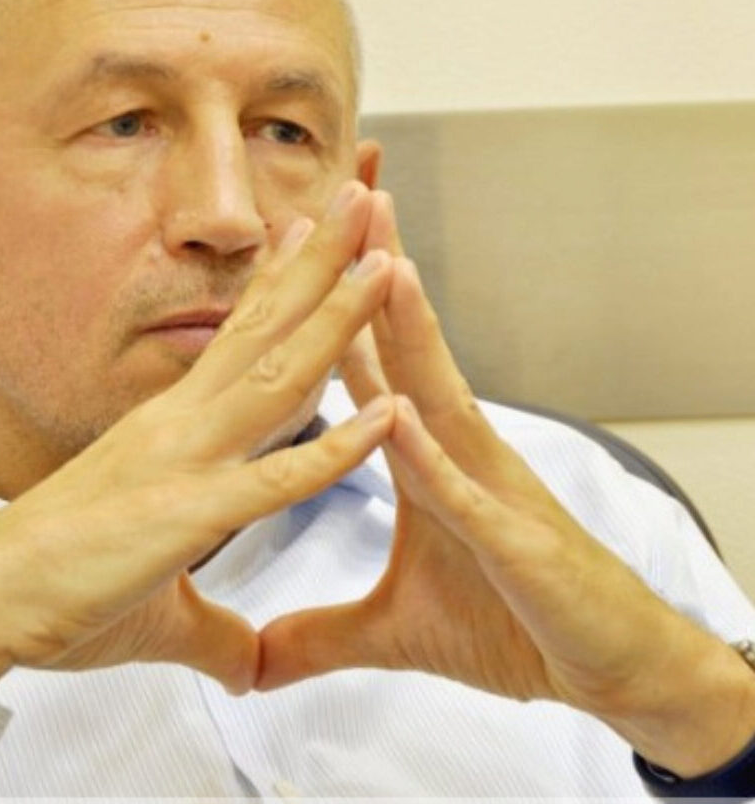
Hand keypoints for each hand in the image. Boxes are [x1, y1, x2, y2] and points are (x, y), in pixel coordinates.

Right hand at [0, 182, 399, 696]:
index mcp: (174, 428)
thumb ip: (217, 628)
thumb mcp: (162, 606)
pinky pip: (277, 478)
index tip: (314, 237)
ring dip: (336, 318)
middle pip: (267, 329)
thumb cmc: (59, 588)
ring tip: (383, 261)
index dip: (283, 286)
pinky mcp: (188, 514)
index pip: (240, 340)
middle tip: (357, 201)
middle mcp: (182, 424)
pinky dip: (335, 448)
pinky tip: (386, 414)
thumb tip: (251, 665)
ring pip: (277, 376)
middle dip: (319, 263)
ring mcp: (187, 460)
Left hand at [258, 193, 754, 776]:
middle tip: (345, 194)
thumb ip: (322, 630)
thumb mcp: (393, 630)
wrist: (604, 670)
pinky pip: (463, 496)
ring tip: (384, 260)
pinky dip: (430, 458)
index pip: (367, 365)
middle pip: (402, 348)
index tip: (299, 245)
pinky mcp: (512, 544)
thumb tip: (260, 654)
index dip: (329, 305)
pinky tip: (398, 416)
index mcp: (418, 456)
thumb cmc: (507, 623)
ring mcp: (485, 488)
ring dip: (410, 331)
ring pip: (439, 396)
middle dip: (373, 271)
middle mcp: (451, 451)